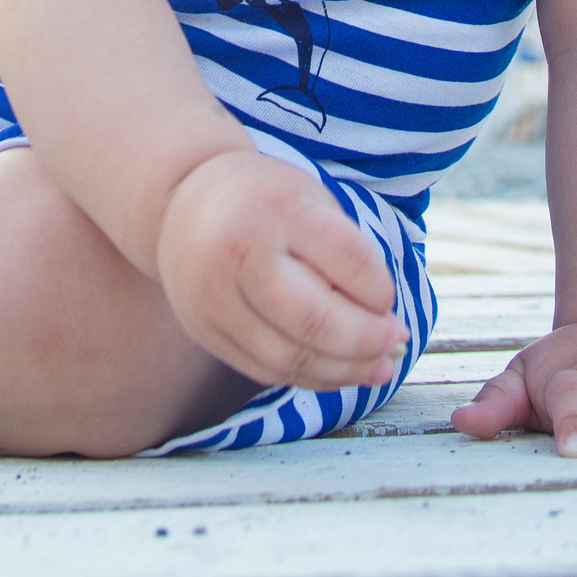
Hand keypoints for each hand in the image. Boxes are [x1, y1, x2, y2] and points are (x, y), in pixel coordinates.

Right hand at [152, 150, 407, 390]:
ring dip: (344, 371)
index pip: (349, 263)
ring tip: (378, 368)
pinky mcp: (203, 330)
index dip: (381, 292)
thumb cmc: (265, 201)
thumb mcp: (310, 202)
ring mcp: (213, 297)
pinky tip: (337, 371)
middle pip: (315, 320)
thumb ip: (348, 256)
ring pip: (290, 357)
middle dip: (367, 342)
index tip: (388, 298)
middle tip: (396, 344)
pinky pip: (265, 370)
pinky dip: (309, 378)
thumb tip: (388, 331)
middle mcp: (237, 253)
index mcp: (275, 209)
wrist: (181, 199)